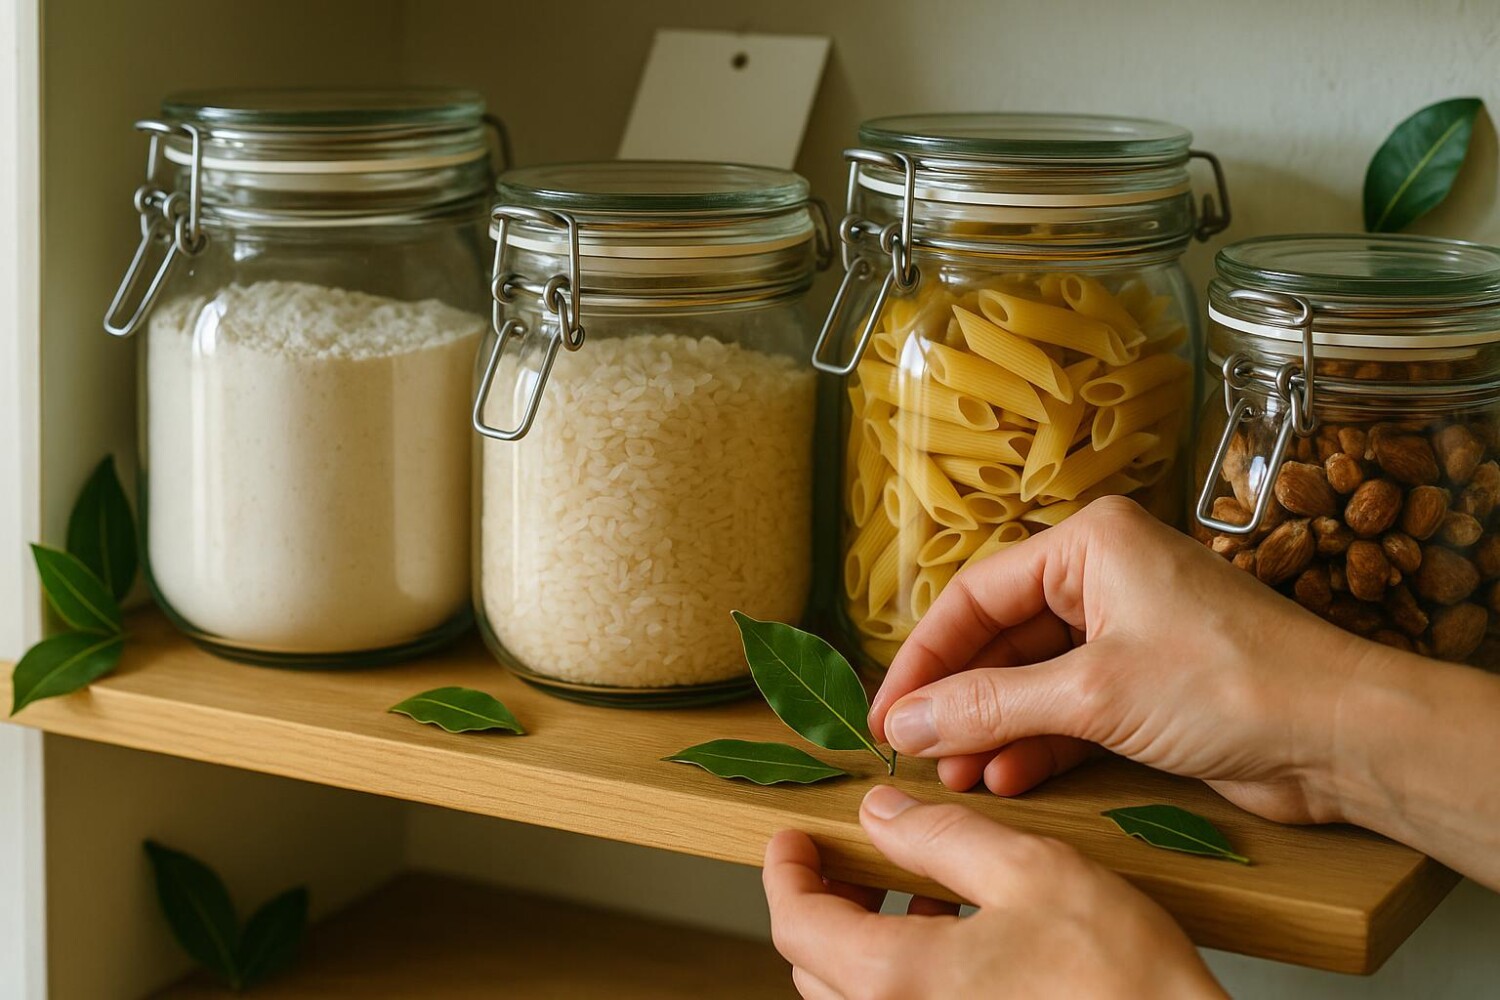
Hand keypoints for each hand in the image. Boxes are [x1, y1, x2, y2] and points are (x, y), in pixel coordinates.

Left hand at [763, 785, 1225, 999]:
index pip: (797, 925)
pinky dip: (908, 972)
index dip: (787, 873)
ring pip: (858, 995)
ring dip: (868, 939)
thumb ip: (941, 838)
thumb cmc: (1120, 980)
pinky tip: (960, 937)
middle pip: (816, 966)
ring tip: (919, 890)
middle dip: (827, 904)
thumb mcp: (1030, 873)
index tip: (793, 839)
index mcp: (897, 980)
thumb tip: (879, 814)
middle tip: (856, 858)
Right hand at [869, 496, 1377, 824]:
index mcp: (1090, 545)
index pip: (976, 595)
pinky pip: (1067, 711)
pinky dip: (1036, 744)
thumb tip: (906, 722)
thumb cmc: (1232, 681)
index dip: (924, 657)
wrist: (1341, 736)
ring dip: (992, 730)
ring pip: (1031, 680)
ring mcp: (1127, 635)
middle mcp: (1104, 579)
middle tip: (916, 752)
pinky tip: (1006, 779)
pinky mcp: (1145, 687)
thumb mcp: (1093, 692)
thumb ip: (989, 706)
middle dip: (959, 701)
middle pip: (999, 640)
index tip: (886, 711)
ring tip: (959, 776)